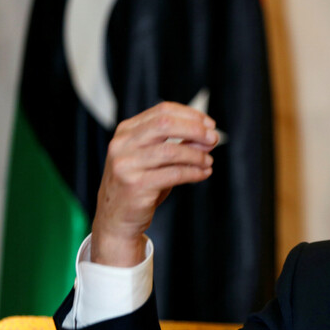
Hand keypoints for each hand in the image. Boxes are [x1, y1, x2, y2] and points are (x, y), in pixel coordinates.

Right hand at [91, 102, 218, 266]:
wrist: (116, 218)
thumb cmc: (139, 184)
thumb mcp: (155, 159)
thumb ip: (178, 144)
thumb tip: (209, 136)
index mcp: (126, 131)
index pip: (162, 111)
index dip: (190, 115)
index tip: (209, 124)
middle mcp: (122, 144)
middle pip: (165, 124)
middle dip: (195, 129)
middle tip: (213, 138)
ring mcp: (127, 164)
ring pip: (171, 151)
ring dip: (197, 155)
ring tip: (208, 161)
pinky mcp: (136, 185)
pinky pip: (174, 174)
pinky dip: (193, 172)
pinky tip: (203, 174)